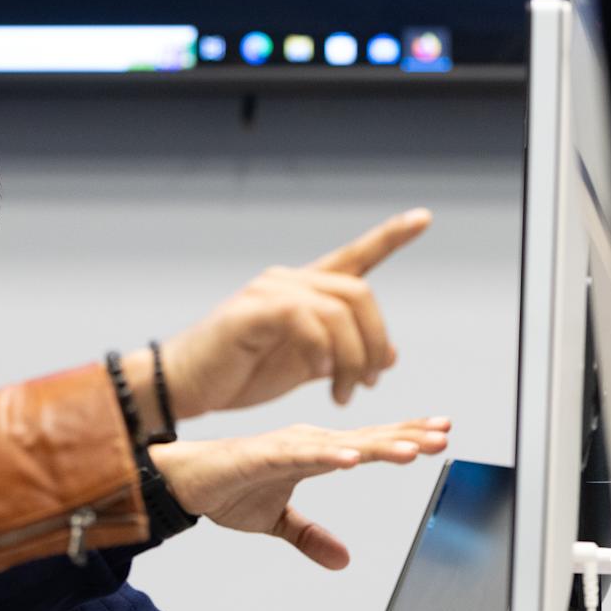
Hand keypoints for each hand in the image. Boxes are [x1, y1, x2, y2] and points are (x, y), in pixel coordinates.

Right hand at [149, 417, 450, 567]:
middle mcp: (307, 442)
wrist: (184, 483)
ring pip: (343, 444)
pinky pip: (302, 456)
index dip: (405, 439)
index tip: (442, 433)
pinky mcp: (264, 455)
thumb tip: (343, 560)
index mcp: (316, 453)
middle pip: (367, 439)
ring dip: (379, 446)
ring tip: (414, 450)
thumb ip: (311, 537)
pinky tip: (354, 459)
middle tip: (446, 433)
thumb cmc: (230, 489)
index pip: (370, 444)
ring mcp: (288, 446)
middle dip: (408, 437)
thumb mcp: (278, 522)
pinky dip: (329, 456)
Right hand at [159, 209, 429, 417]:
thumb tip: (390, 355)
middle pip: (360, 294)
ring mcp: (270, 291)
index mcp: (304, 289)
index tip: (424, 218)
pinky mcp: (254, 310)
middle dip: (376, 341)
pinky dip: (323, 354)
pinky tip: (317, 376)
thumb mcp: (305, 365)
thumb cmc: (240, 372)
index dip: (391, 236)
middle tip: (372, 381)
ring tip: (345, 392)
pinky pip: (308, 322)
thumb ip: (345, 355)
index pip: (356, 255)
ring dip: (354, 358)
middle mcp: (289, 280)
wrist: (186, 385)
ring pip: (340, 312)